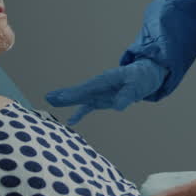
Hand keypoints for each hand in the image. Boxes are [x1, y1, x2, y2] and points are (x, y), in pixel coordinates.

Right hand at [45, 59, 165, 125]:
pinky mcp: (102, 99)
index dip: (76, 93)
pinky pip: (89, 106)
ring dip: (66, 101)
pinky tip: (71, 121)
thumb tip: (118, 107)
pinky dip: (80, 113)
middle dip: (65, 95)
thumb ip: (128, 95)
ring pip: (80, 98)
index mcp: (106, 79)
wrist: (147, 74)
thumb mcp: (138, 85)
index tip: (63, 97)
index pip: (89, 87)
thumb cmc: (142, 76)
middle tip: (48, 98)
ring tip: (50, 102)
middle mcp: (100, 85)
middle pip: (80, 91)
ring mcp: (100, 92)